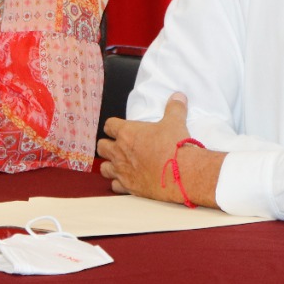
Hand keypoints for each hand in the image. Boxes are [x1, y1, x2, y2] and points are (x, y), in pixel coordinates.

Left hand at [97, 92, 222, 206]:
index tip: (118, 128)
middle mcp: (120, 152)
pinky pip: (114, 186)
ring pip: (104, 168)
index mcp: (127, 133)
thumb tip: (179, 96)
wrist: (182, 173)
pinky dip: (118, 184)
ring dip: (109, 165)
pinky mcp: (128, 187)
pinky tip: (126, 182)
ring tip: (118, 165)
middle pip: (101, 147)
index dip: (113, 126)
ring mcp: (122, 171)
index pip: (109, 125)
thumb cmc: (175, 146)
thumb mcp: (175, 122)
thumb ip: (174, 108)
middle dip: (108, 146)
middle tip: (117, 147)